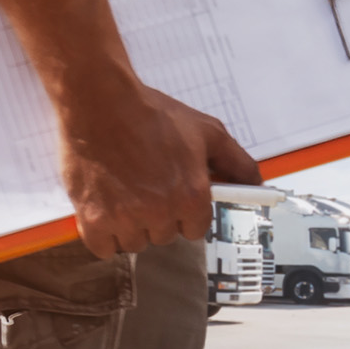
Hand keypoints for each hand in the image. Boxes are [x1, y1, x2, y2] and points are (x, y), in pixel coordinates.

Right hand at [55, 79, 257, 258]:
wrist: (99, 100)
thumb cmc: (150, 113)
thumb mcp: (206, 131)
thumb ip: (237, 162)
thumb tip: (257, 184)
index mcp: (191, 196)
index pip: (196, 229)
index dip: (185, 212)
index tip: (174, 198)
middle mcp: (160, 212)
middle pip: (164, 236)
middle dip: (157, 217)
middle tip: (145, 187)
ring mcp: (125, 218)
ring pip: (134, 243)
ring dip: (130, 227)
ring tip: (122, 194)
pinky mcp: (92, 219)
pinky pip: (103, 248)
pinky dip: (102, 236)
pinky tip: (103, 211)